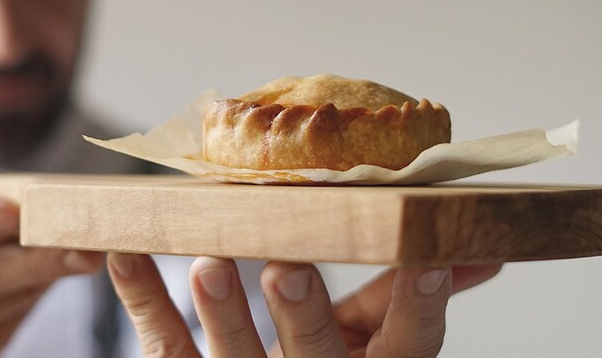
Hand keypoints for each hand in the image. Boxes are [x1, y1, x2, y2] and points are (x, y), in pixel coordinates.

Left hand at [107, 252, 500, 356]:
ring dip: (220, 314)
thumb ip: (408, 302)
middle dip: (301, 318)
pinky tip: (124, 253)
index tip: (425, 260)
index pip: (407, 350)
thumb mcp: (376, 347)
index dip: (420, 309)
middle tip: (287, 271)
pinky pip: (163, 348)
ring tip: (208, 264)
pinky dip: (141, 300)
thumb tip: (476, 253)